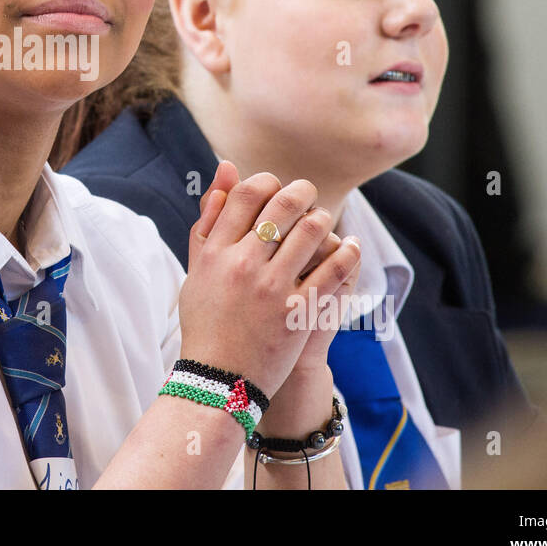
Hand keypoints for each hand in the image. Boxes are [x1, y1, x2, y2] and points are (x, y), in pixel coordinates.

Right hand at [179, 162, 360, 396]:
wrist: (218, 378)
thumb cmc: (206, 319)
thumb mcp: (197, 267)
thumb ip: (210, 217)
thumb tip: (228, 167)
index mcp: (214, 251)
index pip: (247, 195)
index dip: (267, 182)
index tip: (275, 188)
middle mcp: (241, 264)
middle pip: (281, 205)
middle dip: (301, 192)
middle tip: (307, 196)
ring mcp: (271, 288)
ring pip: (310, 231)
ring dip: (323, 220)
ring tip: (323, 223)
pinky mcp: (297, 313)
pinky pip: (333, 269)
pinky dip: (347, 252)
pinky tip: (349, 247)